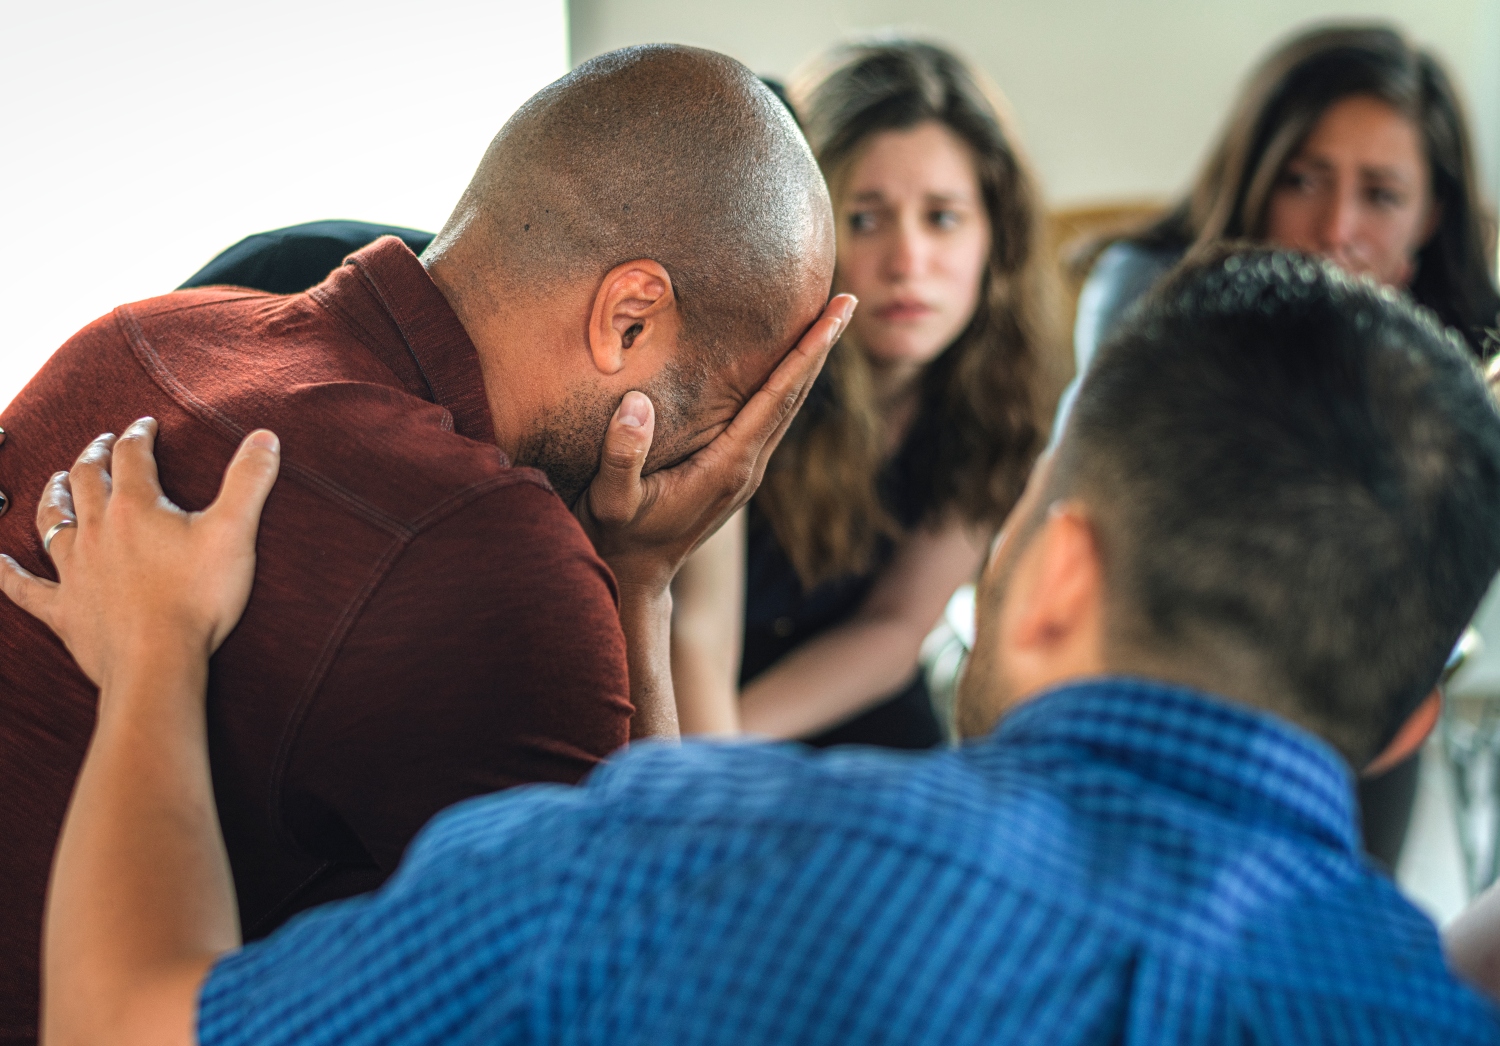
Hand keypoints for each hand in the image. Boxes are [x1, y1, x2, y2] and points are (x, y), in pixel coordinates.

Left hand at [0, 417, 280, 689]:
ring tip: (56, 481)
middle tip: (101, 444)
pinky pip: (25, 588)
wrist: (157, 662)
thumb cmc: (198, 598)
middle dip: (94, 456)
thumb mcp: (234, 532)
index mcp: (136, 508)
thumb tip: (265, 436)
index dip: (139, 435)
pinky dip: (7, 574)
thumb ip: (249, 480)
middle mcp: (97, 530)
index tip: (145, 425)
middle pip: (86, 480)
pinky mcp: (63, 609)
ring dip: (53, 496)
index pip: (132, 456)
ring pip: (52, 521)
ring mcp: (74, 570)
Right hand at [575, 294, 855, 594]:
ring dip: (809, 363)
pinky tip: (789, 365)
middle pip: (795, 396)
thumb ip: (623, 457)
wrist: (636, 577)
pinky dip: (788, 384)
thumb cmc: (619, 536)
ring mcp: (747, 471)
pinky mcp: (738, 472)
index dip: (807, 352)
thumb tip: (636, 403)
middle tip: (847, 300)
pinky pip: (772, 418)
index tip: (835, 314)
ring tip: (828, 322)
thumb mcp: (611, 501)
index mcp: (728, 465)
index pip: (778, 397)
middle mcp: (748, 466)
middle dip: (822, 346)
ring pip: (789, 406)